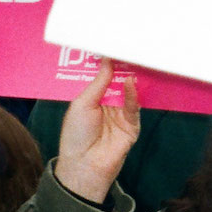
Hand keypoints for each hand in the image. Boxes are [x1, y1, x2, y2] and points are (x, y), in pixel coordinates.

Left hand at [54, 59, 139, 203]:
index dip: (107, 64)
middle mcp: (108, 105)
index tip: (112, 46)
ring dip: (130, 78)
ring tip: (132, 60)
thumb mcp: (83, 103)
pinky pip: (134, 108)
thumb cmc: (76, 134)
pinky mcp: (132, 126)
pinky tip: (131, 82)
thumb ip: (98, 83)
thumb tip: (107, 60)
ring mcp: (121, 115)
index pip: (103, 78)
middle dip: (122, 68)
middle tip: (127, 48)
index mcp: (92, 100)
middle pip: (118, 83)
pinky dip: (134, 94)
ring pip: (129, 93)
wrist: (85, 165)